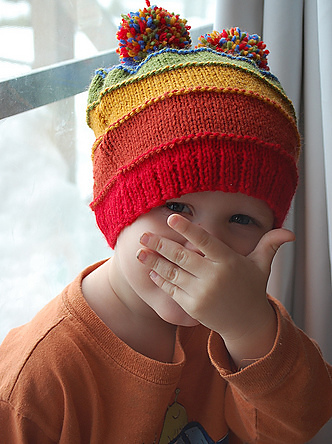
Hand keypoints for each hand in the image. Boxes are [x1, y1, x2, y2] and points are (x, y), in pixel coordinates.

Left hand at [137, 214, 294, 364]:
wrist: (245, 323)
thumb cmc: (250, 288)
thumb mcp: (261, 266)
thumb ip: (270, 245)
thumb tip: (291, 233)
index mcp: (227, 262)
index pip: (205, 241)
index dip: (188, 229)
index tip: (172, 217)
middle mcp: (213, 277)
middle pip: (182, 257)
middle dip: (161, 244)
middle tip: (144, 234)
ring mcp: (201, 293)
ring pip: (172, 273)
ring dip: (153, 261)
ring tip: (139, 250)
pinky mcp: (192, 306)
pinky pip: (172, 290)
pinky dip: (160, 279)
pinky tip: (150, 269)